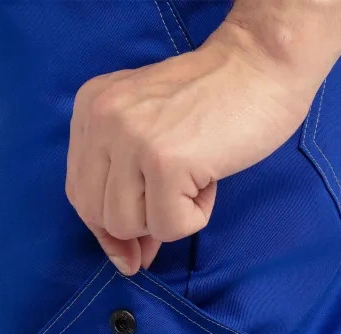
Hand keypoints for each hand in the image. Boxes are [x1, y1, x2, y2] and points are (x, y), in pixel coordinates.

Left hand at [65, 26, 315, 274]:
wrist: (261, 65)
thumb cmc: (215, 103)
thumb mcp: (151, 133)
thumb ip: (128, 188)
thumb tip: (127, 261)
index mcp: (91, 108)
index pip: (79, 193)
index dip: (106, 230)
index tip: (132, 251)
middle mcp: (101, 119)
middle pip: (97, 215)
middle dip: (137, 228)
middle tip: (176, 207)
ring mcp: (131, 139)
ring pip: (128, 226)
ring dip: (168, 219)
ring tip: (195, 180)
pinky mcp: (164, 161)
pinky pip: (169, 226)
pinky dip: (195, 217)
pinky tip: (208, 182)